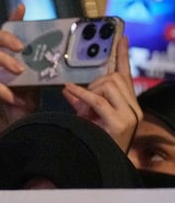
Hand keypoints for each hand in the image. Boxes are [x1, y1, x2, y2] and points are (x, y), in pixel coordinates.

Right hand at [0, 4, 38, 133]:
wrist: (11, 135)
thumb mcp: (37, 86)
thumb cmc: (22, 111)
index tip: (22, 9)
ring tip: (20, 71)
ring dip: (5, 60)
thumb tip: (62, 57)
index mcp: (5, 60)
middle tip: (22, 47)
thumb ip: (42, 70)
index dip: (12, 20)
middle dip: (6, 38)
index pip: (6, 34)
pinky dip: (2, 89)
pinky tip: (13, 97)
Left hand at [61, 35, 141, 150]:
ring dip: (90, 90)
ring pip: (108, 85)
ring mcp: (130, 115)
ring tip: (83, 103)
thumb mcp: (85, 116)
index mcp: (128, 103)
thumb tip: (68, 87)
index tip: (122, 38)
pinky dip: (82, 94)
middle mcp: (134, 107)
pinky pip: (98, 100)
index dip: (123, 56)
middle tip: (83, 92)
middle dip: (96, 80)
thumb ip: (80, 100)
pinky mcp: (121, 122)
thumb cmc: (93, 140)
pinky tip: (70, 90)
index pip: (126, 74)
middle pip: (116, 77)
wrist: (99, 164)